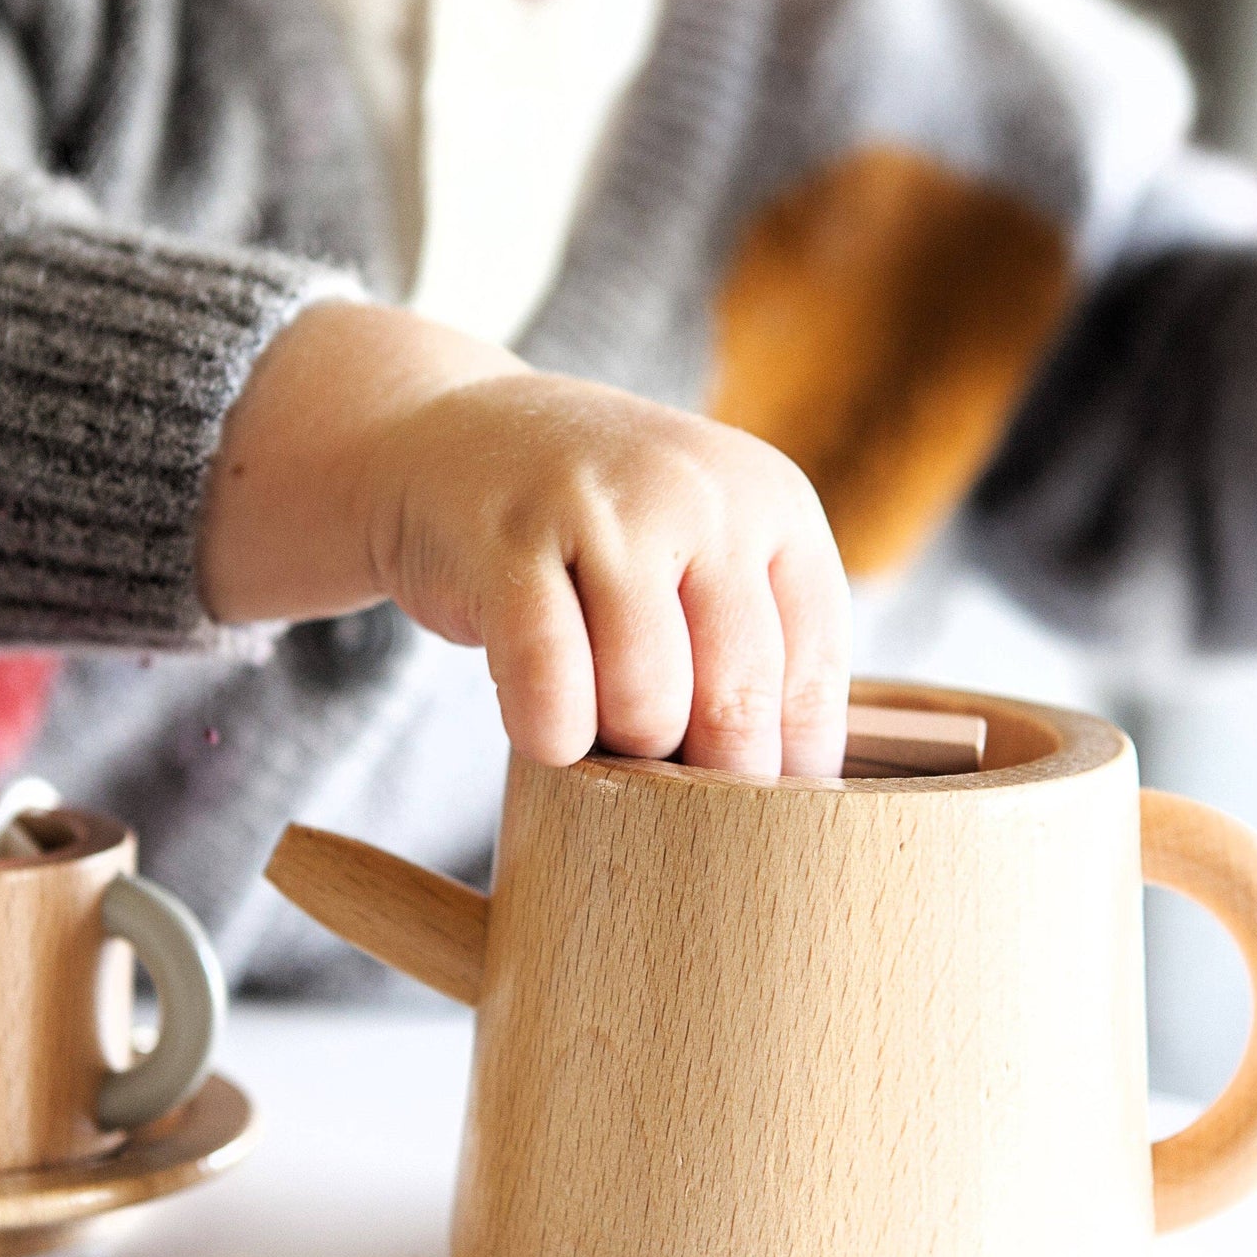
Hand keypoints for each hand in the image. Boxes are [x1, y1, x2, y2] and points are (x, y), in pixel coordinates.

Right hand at [199, 302, 851, 776]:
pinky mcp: (507, 541)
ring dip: (617, 751)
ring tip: (596, 727)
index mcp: (775, 502)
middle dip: (701, 781)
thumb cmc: (590, 534)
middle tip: (664, 797)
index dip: (781, 775)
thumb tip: (790, 802)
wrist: (445, 433)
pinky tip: (543, 729)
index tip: (749, 822)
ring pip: (648, 706)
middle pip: (736, 704)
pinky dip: (549, 736)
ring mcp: (605, 508)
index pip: (811, 679)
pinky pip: (551, 690)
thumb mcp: (699, 554)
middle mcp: (702, 493)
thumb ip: (750, 647)